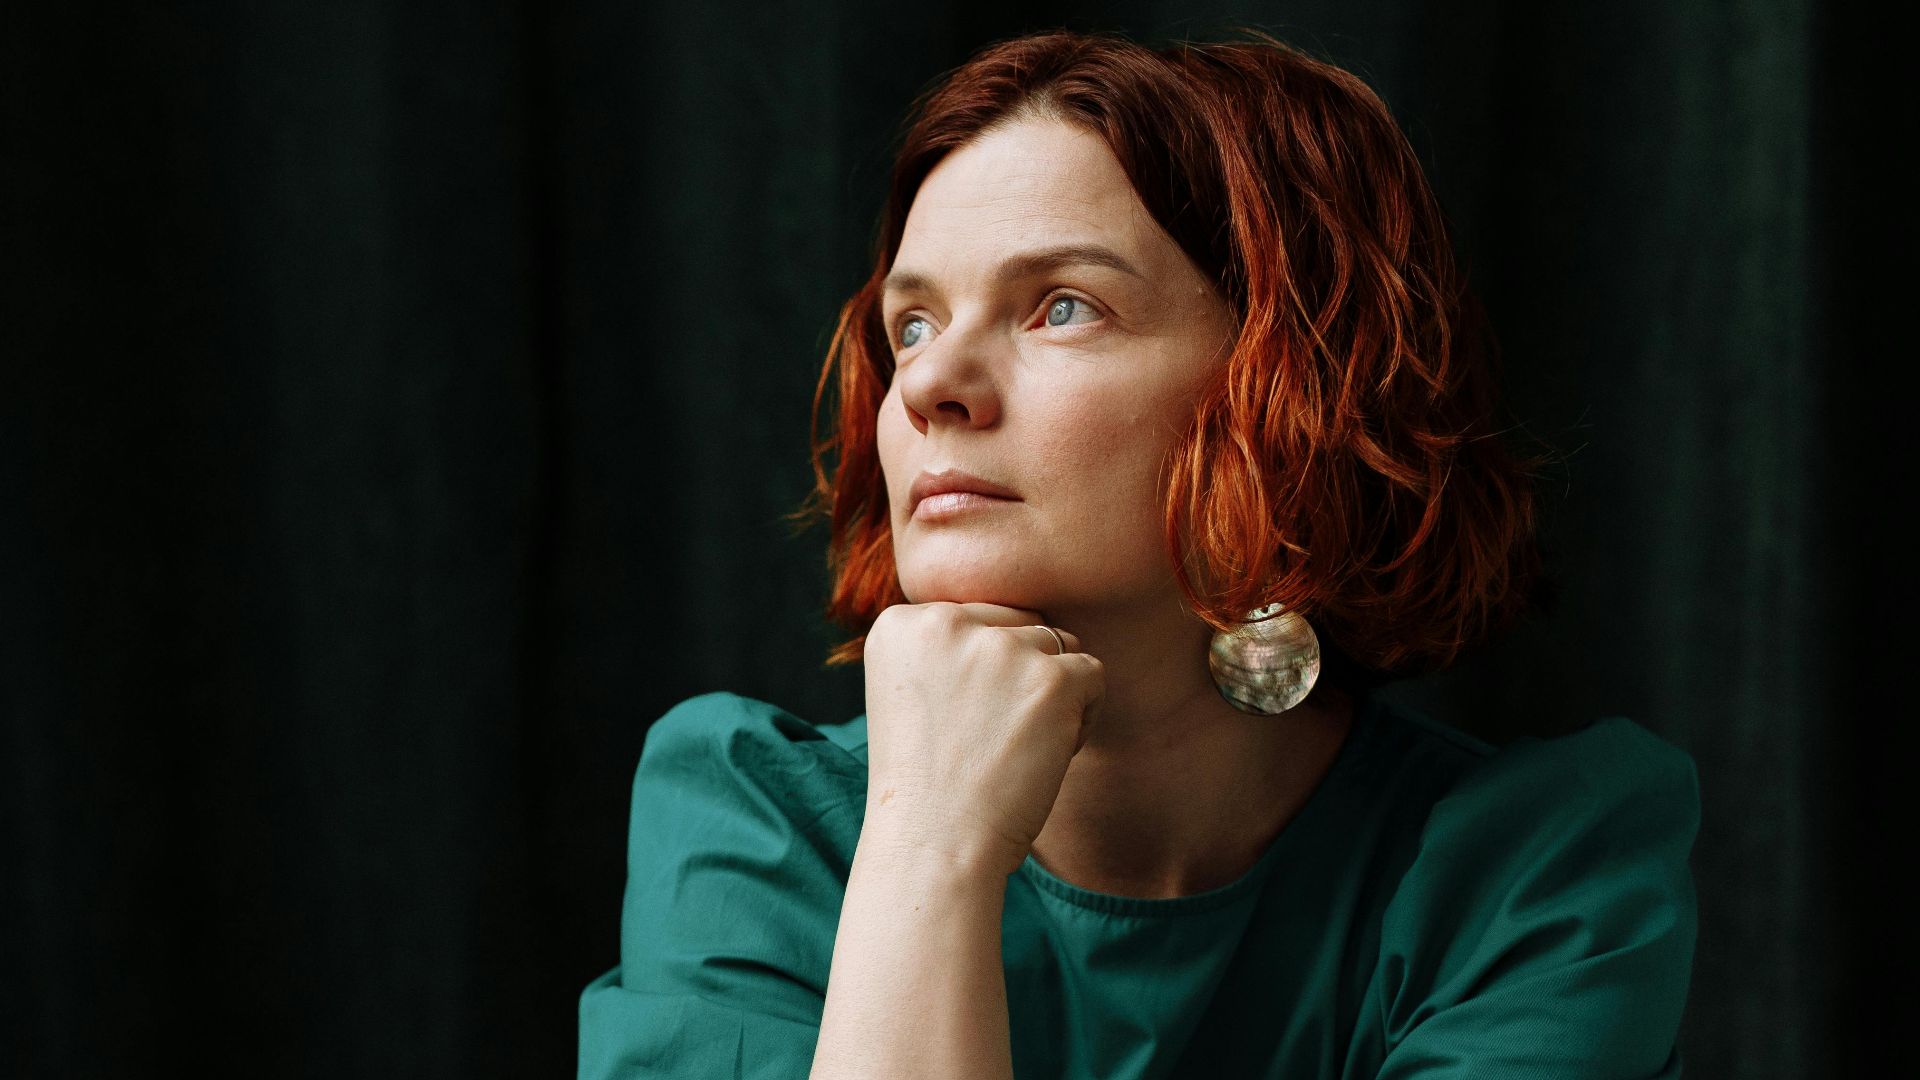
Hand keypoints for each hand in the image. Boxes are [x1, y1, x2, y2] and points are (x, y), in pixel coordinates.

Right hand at [860, 601, 1104, 879]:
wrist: (933, 846)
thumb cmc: (927, 782)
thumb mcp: (913, 693)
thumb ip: (950, 647)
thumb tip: (1022, 620)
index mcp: (900, 622)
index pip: (976, 617)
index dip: (982, 673)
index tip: (957, 724)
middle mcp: (944, 622)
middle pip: (1018, 623)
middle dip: (1021, 673)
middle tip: (991, 737)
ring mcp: (999, 648)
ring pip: (1057, 645)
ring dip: (1051, 693)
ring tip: (1015, 747)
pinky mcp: (1049, 679)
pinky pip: (1091, 673)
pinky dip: (1083, 715)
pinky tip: (1047, 752)